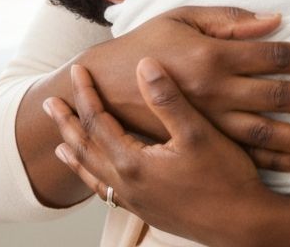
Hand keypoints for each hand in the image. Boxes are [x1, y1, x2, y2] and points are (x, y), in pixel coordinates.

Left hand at [46, 60, 274, 244]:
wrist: (240, 225)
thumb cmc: (223, 176)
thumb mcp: (196, 132)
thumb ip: (168, 99)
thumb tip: (144, 64)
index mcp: (133, 162)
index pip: (99, 121)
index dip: (86, 94)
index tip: (77, 70)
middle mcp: (127, 184)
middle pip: (87, 149)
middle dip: (68, 123)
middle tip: (50, 103)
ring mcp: (136, 201)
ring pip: (94, 174)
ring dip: (77, 154)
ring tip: (61, 144)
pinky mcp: (148, 210)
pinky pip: (109, 192)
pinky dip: (96, 179)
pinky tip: (101, 178)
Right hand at [81, 6, 289, 170]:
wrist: (96, 88)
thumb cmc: (145, 43)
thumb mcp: (182, 17)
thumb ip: (230, 19)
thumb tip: (275, 18)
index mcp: (214, 55)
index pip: (276, 55)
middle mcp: (215, 91)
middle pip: (280, 97)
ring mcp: (207, 123)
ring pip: (266, 134)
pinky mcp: (198, 144)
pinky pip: (241, 157)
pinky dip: (274, 162)